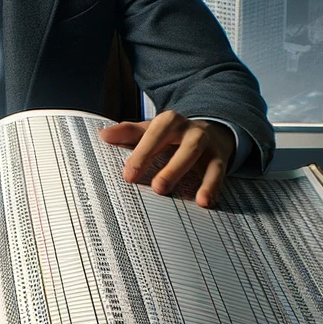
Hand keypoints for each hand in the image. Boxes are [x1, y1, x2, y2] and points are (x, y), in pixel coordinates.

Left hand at [97, 111, 234, 208]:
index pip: (154, 135)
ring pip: (198, 156)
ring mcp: (206, 143)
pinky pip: (218, 172)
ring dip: (194, 176)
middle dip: (170, 166)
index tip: (129, 176)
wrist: (210, 131)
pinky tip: (205, 202)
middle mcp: (189, 130)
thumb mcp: (151, 131)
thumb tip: (103, 135)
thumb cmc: (171, 136)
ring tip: (188, 198)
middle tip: (157, 188)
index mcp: (169, 121)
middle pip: (180, 145)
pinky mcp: (219, 158)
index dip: (142, 154)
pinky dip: (213, 186)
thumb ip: (128, 133)